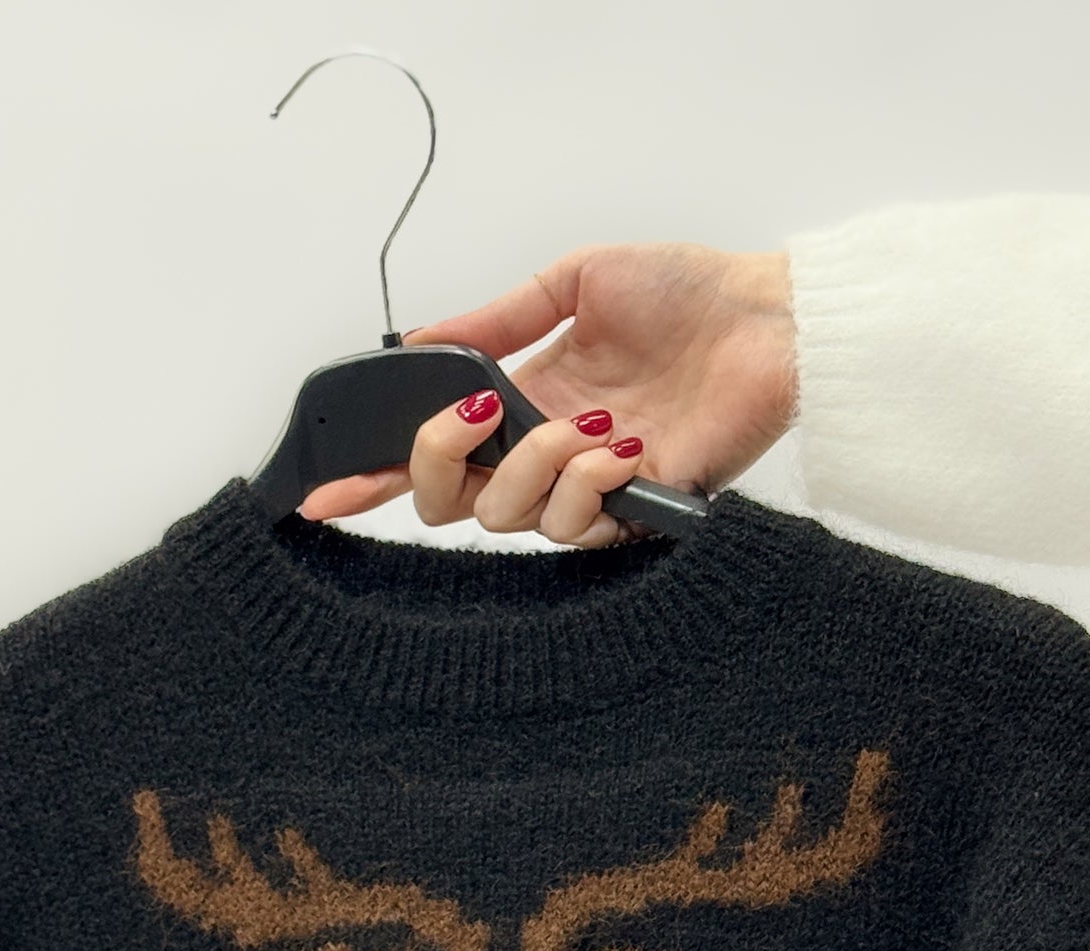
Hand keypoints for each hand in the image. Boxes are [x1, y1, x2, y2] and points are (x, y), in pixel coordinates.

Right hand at [295, 242, 797, 546]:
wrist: (769, 318)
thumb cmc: (688, 293)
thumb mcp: (571, 282)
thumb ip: (492, 319)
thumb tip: (420, 341)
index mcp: (523, 403)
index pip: (433, 454)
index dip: (371, 475)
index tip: (320, 489)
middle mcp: (545, 457)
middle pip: (449, 504)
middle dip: (442, 461)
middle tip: (479, 413)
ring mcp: (586, 493)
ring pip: (507, 519)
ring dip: (535, 467)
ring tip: (591, 421)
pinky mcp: (633, 518)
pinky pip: (577, 531)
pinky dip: (589, 487)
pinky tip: (623, 446)